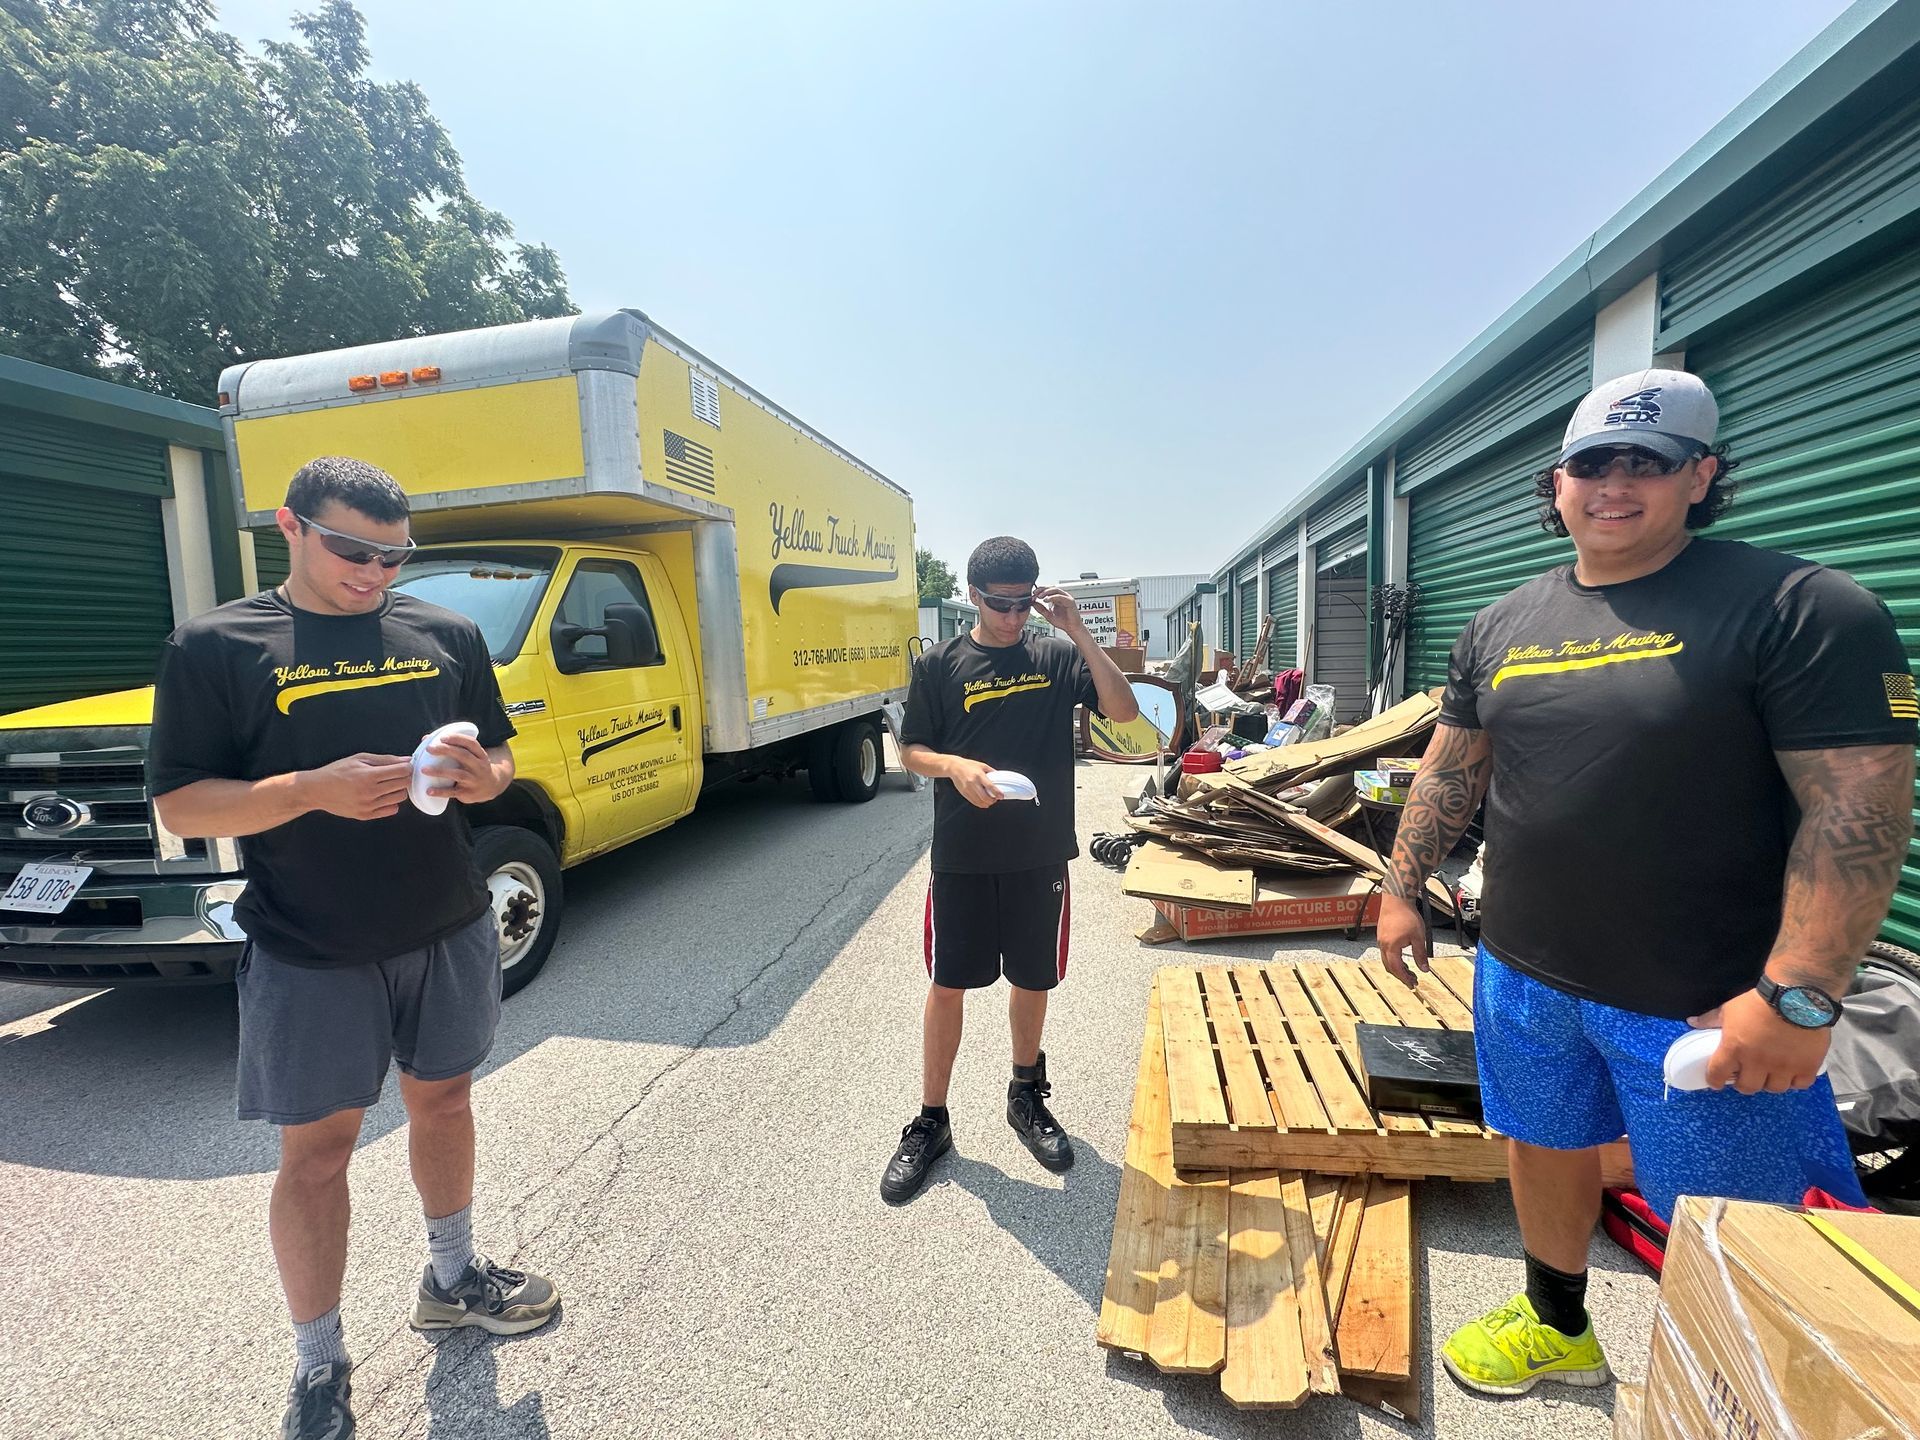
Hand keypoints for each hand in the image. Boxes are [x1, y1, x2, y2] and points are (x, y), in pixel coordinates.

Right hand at [301, 753, 412, 820]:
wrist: (317, 790)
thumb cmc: (337, 771)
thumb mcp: (359, 759)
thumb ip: (385, 760)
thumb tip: (407, 760)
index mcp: (368, 776)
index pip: (401, 771)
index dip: (406, 767)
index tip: (404, 765)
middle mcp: (370, 792)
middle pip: (403, 784)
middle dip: (404, 777)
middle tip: (397, 774)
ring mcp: (368, 806)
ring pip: (399, 798)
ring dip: (398, 790)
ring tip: (388, 784)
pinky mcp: (366, 816)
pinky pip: (391, 810)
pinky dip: (391, 802)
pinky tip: (382, 795)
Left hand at [424, 732, 505, 804]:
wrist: (491, 787)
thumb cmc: (473, 767)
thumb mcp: (471, 756)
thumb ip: (453, 747)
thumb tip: (426, 738)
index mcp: (480, 755)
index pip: (471, 744)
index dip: (457, 739)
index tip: (442, 737)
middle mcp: (479, 767)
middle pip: (463, 756)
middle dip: (446, 750)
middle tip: (429, 749)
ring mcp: (474, 780)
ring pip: (458, 774)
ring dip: (440, 771)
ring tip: (423, 769)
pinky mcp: (468, 793)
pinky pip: (453, 792)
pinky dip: (440, 792)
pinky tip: (429, 791)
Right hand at [946, 757, 1003, 808]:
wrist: (954, 767)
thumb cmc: (968, 765)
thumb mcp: (982, 765)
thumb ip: (991, 771)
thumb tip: (1000, 776)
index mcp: (979, 775)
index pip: (990, 787)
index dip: (997, 793)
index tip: (1001, 796)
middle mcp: (973, 783)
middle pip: (985, 797)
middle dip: (992, 801)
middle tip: (995, 799)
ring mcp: (968, 789)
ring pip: (979, 801)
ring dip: (986, 803)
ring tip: (990, 801)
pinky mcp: (964, 792)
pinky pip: (973, 801)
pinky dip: (980, 804)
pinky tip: (983, 802)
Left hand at [1030, 586, 1085, 636]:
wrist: (1072, 628)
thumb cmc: (1063, 622)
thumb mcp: (1048, 615)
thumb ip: (1041, 609)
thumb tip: (1033, 603)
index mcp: (1057, 599)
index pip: (1048, 591)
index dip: (1040, 591)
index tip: (1033, 594)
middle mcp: (1062, 597)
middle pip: (1051, 588)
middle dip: (1042, 589)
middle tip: (1035, 593)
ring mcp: (1066, 598)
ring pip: (1056, 590)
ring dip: (1046, 592)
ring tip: (1040, 596)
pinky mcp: (1070, 601)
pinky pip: (1060, 596)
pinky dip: (1052, 597)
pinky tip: (1046, 600)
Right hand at [1376, 893, 1430, 984]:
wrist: (1396, 899)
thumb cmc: (1407, 916)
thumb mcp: (1418, 937)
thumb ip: (1420, 954)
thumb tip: (1424, 969)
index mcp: (1391, 947)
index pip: (1397, 968)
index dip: (1405, 978)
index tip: (1412, 984)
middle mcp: (1383, 945)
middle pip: (1389, 967)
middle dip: (1401, 975)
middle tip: (1412, 980)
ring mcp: (1381, 940)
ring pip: (1386, 960)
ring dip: (1397, 967)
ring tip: (1409, 970)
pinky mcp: (1381, 935)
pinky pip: (1385, 952)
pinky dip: (1394, 959)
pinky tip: (1402, 957)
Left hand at [1690, 989, 1832, 1094]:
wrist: (1795, 995)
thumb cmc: (1758, 1002)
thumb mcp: (1730, 1009)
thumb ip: (1710, 1019)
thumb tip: (1691, 1022)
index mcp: (1734, 1049)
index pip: (1717, 1075)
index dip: (1715, 1080)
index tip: (1717, 1081)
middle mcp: (1757, 1062)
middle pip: (1747, 1088)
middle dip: (1744, 1083)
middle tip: (1747, 1075)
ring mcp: (1783, 1067)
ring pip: (1774, 1089)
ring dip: (1770, 1082)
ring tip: (1770, 1073)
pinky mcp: (1806, 1066)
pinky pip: (1800, 1084)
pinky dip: (1795, 1080)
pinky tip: (1792, 1071)